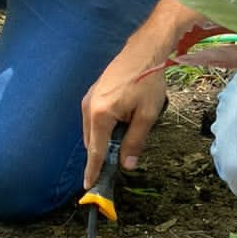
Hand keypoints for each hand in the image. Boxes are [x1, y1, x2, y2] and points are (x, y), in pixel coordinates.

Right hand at [82, 46, 168, 187]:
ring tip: (125, 138)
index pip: (95, 151)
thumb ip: (134, 142)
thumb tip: (126, 165)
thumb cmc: (147, 80)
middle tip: (118, 163)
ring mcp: (89, 98)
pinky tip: (121, 123)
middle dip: (102, 155)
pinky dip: (103, 128)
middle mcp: (88, 107)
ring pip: (92, 131)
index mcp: (100, 115)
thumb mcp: (146, 115)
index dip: (93, 170)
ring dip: (104, 140)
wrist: (144, 51)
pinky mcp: (93, 93)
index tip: (89, 186)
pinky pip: (94, 119)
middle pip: (91, 142)